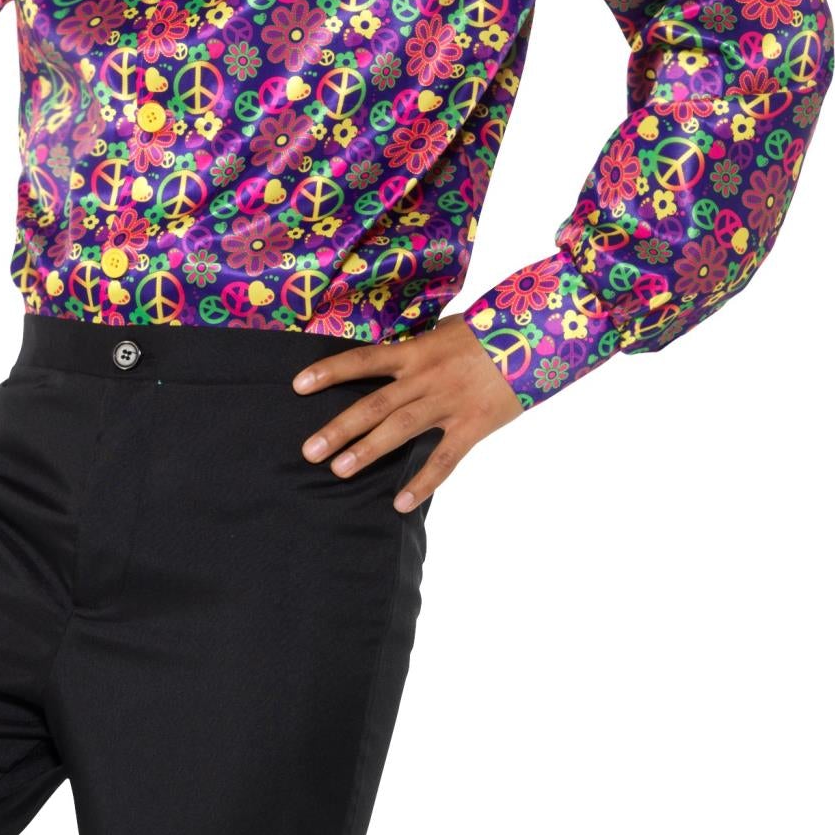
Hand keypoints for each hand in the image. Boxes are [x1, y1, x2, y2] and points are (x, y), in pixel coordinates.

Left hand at [293, 315, 525, 512]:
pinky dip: (423, 483)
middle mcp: (425, 377)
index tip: (297, 386)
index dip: (329, 372)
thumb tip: (394, 357)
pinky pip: (444, 458)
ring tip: (338, 470)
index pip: (362, 361)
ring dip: (367, 451)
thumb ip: (420, 347)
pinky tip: (401, 504)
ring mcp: (448, 402)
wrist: (538, 336)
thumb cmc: (491, 331)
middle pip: (373, 404)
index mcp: (416, 351)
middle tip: (308, 450)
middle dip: (338, 428)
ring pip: (399, 430)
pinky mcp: (473, 425)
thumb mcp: (448, 330)